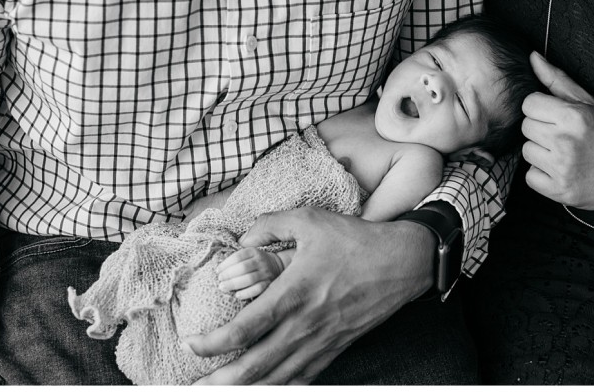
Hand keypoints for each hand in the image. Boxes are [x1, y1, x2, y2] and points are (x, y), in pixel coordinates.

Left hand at [183, 207, 433, 383]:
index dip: (213, 343)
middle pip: (255, 367)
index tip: (191, 344)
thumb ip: (270, 225)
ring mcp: (322, 341)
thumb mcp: (311, 219)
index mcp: (295, 293)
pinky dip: (280, 389)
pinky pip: (303, 378)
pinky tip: (264, 391)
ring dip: (246, 391)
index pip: (245, 329)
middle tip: (193, 387)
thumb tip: (242, 238)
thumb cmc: (355, 240)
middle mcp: (305, 324)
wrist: (402, 262)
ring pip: (277, 379)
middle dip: (221, 382)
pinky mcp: (335, 349)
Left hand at [217, 247, 284, 300]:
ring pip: (249, 279)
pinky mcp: (269, 284)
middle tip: (219, 280)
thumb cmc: (254, 262)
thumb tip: (218, 268)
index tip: (217, 271)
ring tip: (223, 287)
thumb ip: (236, 259)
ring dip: (234, 284)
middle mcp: (260, 261)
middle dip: (228, 274)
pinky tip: (237, 295)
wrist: (276, 266)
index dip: (225, 264)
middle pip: (242, 268)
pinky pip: (257, 289)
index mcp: (253, 252)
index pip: (237, 257)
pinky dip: (246, 293)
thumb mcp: (248, 255)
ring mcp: (266, 273)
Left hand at [522, 52, 593, 212]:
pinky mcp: (558, 190)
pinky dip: (542, 175)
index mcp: (573, 116)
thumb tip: (532, 57)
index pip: (529, 103)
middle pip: (526, 127)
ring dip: (541, 153)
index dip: (541, 109)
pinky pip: (530, 177)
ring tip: (564, 153)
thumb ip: (557, 80)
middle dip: (541, 130)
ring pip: (526, 151)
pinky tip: (561, 170)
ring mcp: (561, 168)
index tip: (556, 116)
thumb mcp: (589, 103)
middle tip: (563, 136)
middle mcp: (565, 141)